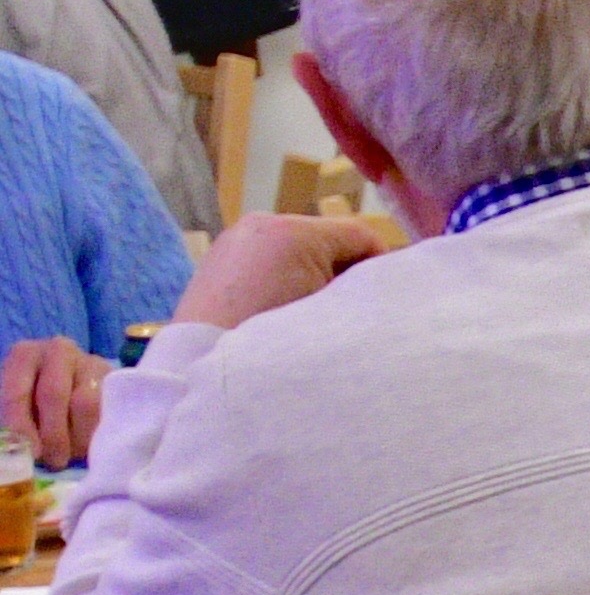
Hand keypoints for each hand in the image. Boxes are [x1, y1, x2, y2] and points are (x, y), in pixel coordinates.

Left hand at [4, 334, 100, 465]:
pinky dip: (101, 433)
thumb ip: (15, 424)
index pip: (17, 390)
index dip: (21, 424)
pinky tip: (92, 445)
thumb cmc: (35, 401)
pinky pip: (112, 409)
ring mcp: (91, 362)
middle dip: (53, 434)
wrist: (69, 385)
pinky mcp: (116, 379)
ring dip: (79, 437)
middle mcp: (58, 351)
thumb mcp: (17, 407)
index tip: (30, 452)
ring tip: (73, 455)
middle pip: (54, 394)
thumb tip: (22, 447)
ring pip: (87, 404)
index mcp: (24, 355)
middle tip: (54, 461)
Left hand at [176, 210, 403, 332]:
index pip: (362, 235)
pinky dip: (283, 281)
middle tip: (344, 315)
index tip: (383, 303)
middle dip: (343, 274)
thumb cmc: (273, 345)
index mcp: (291, 232)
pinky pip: (269, 261)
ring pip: (299, 252)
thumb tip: (378, 288)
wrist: (201, 371)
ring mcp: (234, 239)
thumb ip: (361, 292)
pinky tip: (279, 315)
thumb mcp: (333, 318)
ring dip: (313, 278)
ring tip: (308, 319)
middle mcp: (259, 223)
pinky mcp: (218, 258)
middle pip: (328, 241)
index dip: (381, 268)